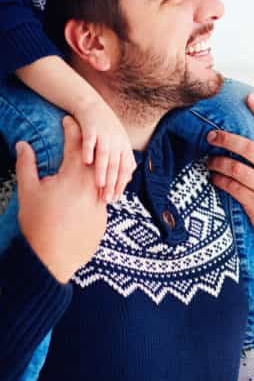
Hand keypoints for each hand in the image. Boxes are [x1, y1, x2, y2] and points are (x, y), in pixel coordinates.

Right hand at [16, 116, 107, 282]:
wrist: (51, 260)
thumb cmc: (37, 223)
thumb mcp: (28, 191)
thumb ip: (27, 164)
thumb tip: (23, 143)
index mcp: (74, 176)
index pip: (75, 144)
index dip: (71, 129)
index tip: (67, 120)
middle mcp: (92, 185)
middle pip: (93, 157)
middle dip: (87, 146)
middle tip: (80, 136)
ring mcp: (101, 202)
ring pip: (102, 177)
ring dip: (96, 168)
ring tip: (88, 161)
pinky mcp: (104, 218)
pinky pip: (104, 196)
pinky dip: (99, 189)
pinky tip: (91, 189)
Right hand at [73, 92, 135, 202]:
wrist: (90, 105)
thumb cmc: (103, 129)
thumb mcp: (116, 142)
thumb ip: (122, 159)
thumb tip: (129, 178)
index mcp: (123, 145)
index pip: (125, 167)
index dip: (121, 183)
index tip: (115, 198)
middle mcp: (116, 140)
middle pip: (116, 163)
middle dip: (112, 182)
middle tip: (107, 198)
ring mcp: (105, 133)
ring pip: (105, 154)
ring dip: (102, 169)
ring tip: (100, 184)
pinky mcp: (91, 127)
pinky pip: (90, 140)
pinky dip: (89, 150)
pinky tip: (86, 162)